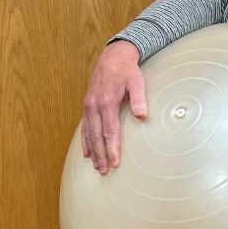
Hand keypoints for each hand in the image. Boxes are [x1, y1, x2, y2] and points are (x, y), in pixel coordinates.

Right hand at [81, 40, 147, 173]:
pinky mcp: (87, 106)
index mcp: (107, 102)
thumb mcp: (137, 81)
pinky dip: (86, 141)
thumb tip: (142, 116)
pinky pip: (85, 127)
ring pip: (89, 133)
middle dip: (100, 155)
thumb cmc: (127, 71)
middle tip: (104, 171)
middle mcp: (94, 105)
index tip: (115, 162)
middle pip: (97, 136)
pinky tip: (87, 152)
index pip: (110, 131)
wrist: (112, 57)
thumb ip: (139, 99)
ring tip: (96, 166)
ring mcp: (88, 106)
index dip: (112, 148)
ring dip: (93, 151)